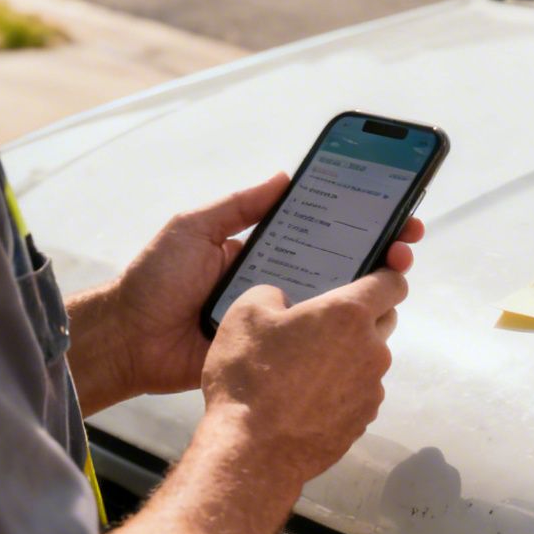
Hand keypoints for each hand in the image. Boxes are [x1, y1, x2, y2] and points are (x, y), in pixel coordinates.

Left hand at [68, 174, 422, 409]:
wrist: (129, 339)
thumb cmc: (154, 279)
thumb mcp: (194, 227)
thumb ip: (239, 205)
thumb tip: (285, 176)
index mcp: (263, 252)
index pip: (322, 234)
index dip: (359, 223)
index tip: (393, 212)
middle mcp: (279, 286)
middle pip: (341, 271)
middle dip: (380, 255)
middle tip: (404, 245)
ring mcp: (281, 322)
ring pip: (337, 310)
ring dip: (371, 293)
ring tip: (393, 277)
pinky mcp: (275, 356)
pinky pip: (315, 346)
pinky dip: (343, 336)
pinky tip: (367, 323)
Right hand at [199, 268, 408, 489]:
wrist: (252, 451)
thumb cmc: (249, 376)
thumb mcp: (246, 314)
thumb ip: (273, 294)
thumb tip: (284, 303)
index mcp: (349, 314)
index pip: (392, 283)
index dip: (384, 276)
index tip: (370, 279)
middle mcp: (371, 349)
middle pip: (384, 321)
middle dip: (363, 316)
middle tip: (323, 324)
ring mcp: (371, 389)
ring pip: (369, 360)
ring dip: (348, 356)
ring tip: (305, 369)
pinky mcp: (362, 422)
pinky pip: (358, 393)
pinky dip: (342, 390)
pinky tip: (307, 399)